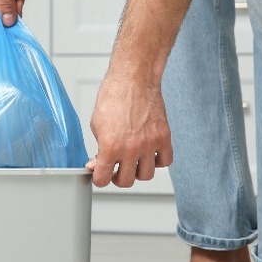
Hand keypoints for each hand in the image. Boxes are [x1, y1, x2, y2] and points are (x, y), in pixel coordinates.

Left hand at [86, 71, 172, 187]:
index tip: (100, 175)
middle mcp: (131, 148)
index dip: (99, 178)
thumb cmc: (113, 97)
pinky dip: (157, 161)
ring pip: (146, 175)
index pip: (103, 179)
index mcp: (110, 146)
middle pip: (125, 181)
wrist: (133, 80)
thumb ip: (98, 148)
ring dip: (137, 171)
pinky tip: (148, 153)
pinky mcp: (164, 137)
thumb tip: (96, 164)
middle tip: (115, 169)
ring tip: (132, 161)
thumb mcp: (96, 125)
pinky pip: (165, 161)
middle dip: (117, 177)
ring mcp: (149, 144)